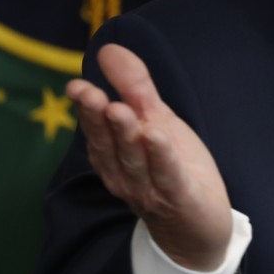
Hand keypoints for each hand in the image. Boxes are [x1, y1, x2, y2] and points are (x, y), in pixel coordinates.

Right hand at [66, 44, 232, 270]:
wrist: (198, 224)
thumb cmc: (171, 167)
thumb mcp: (156, 119)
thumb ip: (134, 87)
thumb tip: (107, 48)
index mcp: (115, 154)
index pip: (97, 128)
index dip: (87, 108)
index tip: (76, 86)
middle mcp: (125, 174)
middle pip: (110, 144)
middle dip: (98, 119)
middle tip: (90, 94)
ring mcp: (149, 189)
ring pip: (134, 160)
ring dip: (126, 135)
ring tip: (118, 110)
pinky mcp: (177, 199)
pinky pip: (167, 177)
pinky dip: (161, 158)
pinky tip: (156, 136)